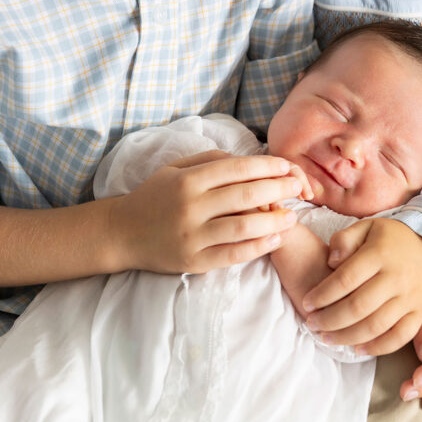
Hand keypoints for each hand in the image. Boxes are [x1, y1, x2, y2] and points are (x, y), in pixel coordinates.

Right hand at [109, 149, 309, 273]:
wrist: (121, 233)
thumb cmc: (155, 196)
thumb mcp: (176, 169)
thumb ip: (210, 160)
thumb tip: (247, 161)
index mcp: (188, 180)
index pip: (237, 169)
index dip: (267, 167)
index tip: (287, 167)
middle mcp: (190, 207)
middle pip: (245, 197)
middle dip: (278, 190)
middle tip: (299, 188)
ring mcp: (192, 237)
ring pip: (243, 228)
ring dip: (274, 222)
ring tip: (293, 217)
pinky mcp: (193, 262)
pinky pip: (232, 255)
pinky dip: (257, 248)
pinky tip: (275, 240)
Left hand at [302, 218, 421, 354]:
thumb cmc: (389, 238)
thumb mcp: (366, 226)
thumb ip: (344, 239)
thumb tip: (331, 262)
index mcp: (380, 253)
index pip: (345, 279)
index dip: (322, 295)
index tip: (306, 304)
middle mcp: (397, 277)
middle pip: (358, 307)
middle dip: (329, 320)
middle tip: (312, 325)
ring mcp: (411, 297)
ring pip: (376, 326)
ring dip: (347, 337)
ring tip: (326, 338)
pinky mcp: (421, 313)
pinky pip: (399, 337)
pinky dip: (377, 348)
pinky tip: (357, 349)